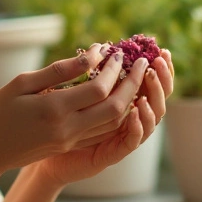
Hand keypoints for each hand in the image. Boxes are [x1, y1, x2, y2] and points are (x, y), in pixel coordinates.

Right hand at [0, 44, 152, 179]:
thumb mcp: (21, 84)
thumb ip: (58, 71)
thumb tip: (91, 56)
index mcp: (54, 110)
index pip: (99, 89)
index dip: (113, 68)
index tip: (115, 50)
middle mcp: (68, 128)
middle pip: (115, 108)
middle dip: (133, 84)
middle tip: (142, 62)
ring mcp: (70, 141)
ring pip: (114, 124)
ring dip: (129, 100)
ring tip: (134, 77)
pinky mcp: (69, 146)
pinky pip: (103, 133)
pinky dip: (117, 115)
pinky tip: (120, 98)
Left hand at [32, 48, 174, 187]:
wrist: (38, 153)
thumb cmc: (55, 118)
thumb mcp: (74, 89)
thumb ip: (92, 73)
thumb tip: (101, 47)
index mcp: (123, 103)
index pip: (152, 86)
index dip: (161, 71)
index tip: (162, 51)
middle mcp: (128, 120)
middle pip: (157, 100)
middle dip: (163, 80)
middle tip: (158, 62)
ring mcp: (121, 138)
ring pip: (151, 121)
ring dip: (153, 100)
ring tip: (149, 80)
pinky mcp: (111, 154)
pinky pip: (131, 142)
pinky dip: (137, 126)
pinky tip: (135, 110)